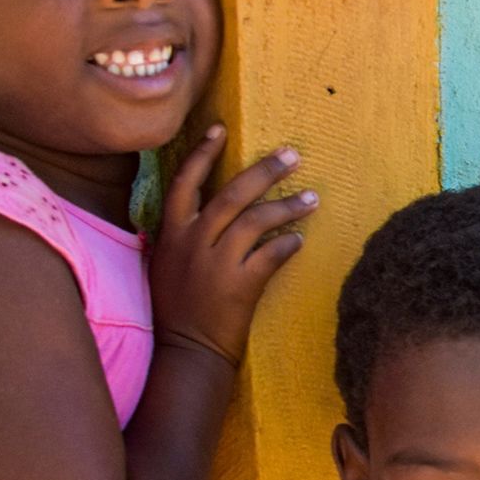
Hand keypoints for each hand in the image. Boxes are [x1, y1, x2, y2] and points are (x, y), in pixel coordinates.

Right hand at [151, 127, 314, 365]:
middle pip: (232, 193)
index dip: (202, 154)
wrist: (186, 350)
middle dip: (265, 171)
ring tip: (313, 197)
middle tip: (293, 155)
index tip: (221, 129)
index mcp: (171, 233)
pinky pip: (271, 255)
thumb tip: (204, 208)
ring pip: (257, 220)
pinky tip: (300, 239)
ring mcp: (216, 263)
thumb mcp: (166, 263)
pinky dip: (288, 244)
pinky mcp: (240, 285)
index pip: (184, 182)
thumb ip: (182, 234)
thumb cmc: (178, 307)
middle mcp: (192, 242)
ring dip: (288, 206)